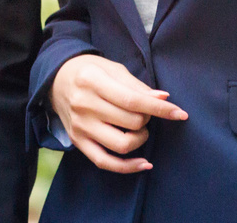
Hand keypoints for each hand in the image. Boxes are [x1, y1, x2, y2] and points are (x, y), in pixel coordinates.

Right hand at [50, 54, 187, 173]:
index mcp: (92, 81)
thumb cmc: (89, 72)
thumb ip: (137, 86)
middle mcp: (83, 104)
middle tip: (145, 112)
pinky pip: (105, 162)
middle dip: (148, 119)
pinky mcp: (78, 141)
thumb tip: (164, 99)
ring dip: (141, 139)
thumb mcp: (112, 69)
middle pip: (131, 122)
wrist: (55, 79)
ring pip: (122, 145)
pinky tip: (144, 163)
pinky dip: (128, 167)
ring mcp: (80, 125)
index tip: (180, 114)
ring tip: (138, 129)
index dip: (160, 109)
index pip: (132, 100)